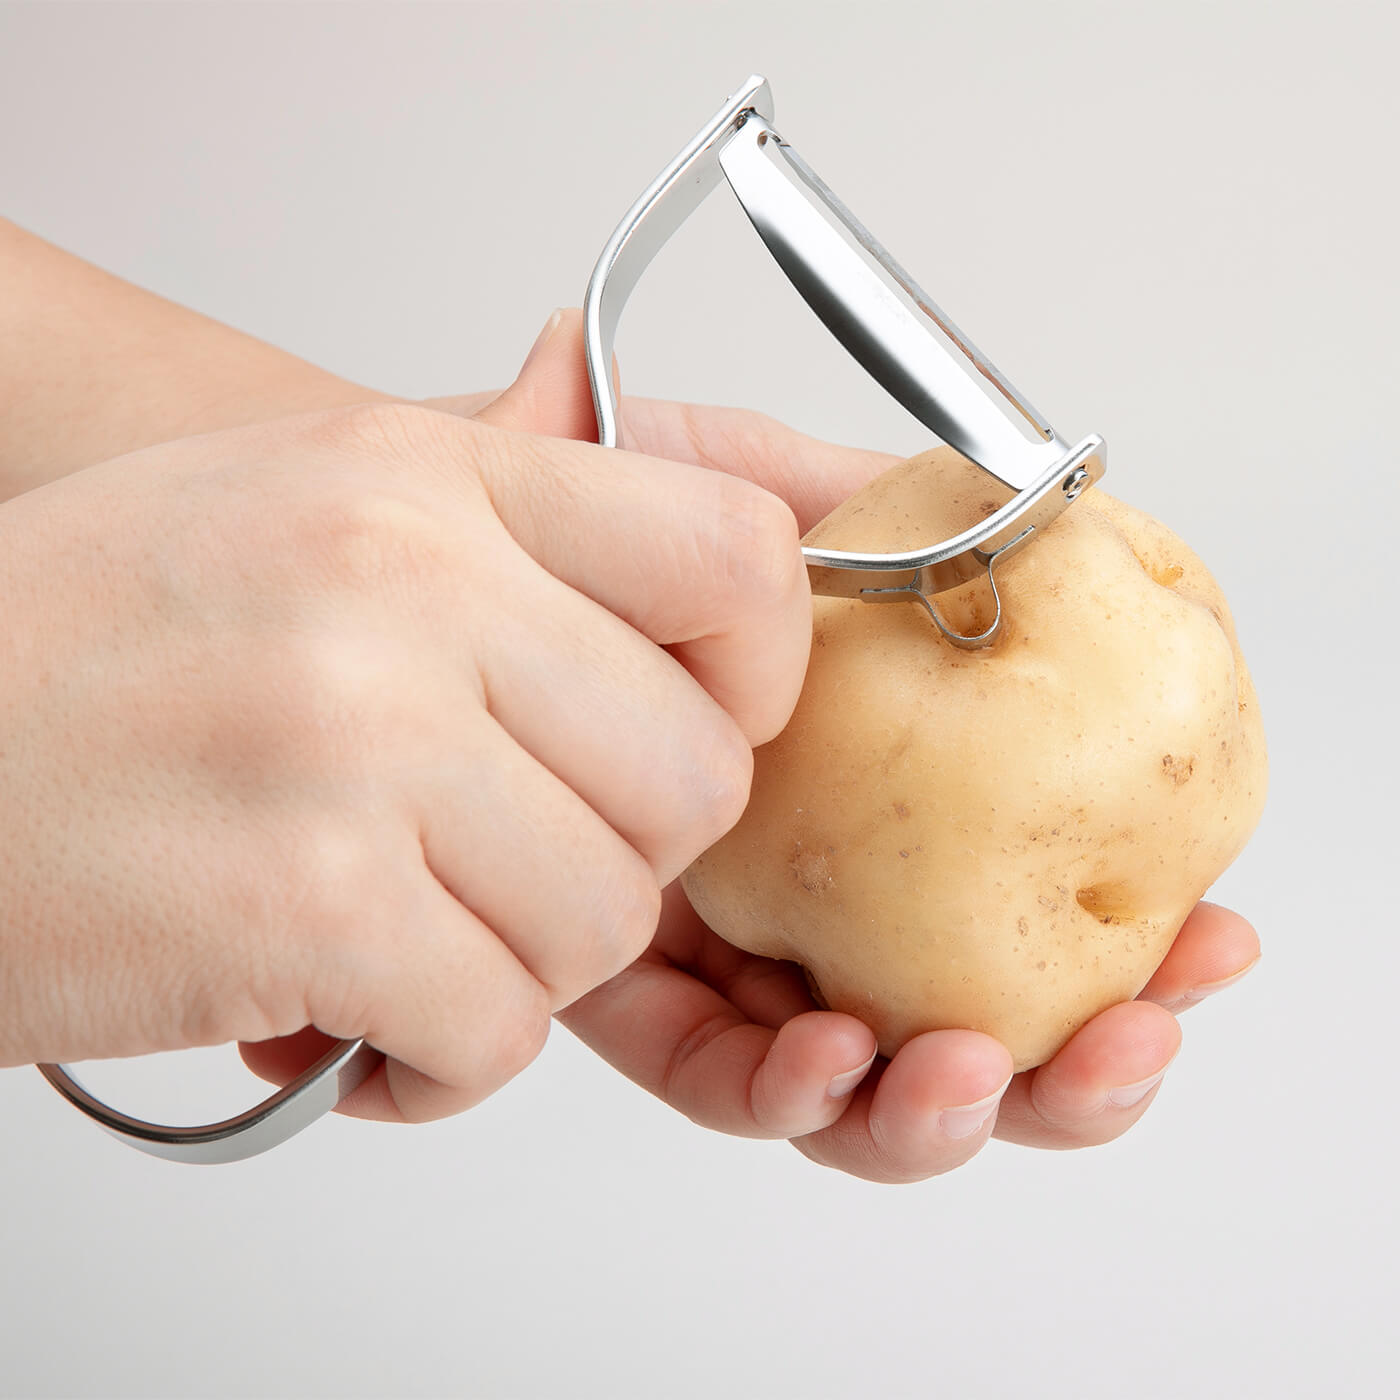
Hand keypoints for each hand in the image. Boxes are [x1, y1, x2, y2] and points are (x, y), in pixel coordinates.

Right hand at [0, 389, 811, 1122]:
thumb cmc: (80, 650)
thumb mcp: (292, 494)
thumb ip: (479, 478)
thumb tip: (597, 383)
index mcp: (423, 478)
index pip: (733, 553)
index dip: (755, 671)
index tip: (693, 726)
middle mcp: (405, 585)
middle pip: (695, 773)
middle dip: (626, 856)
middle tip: (514, 866)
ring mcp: (358, 741)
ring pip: (608, 918)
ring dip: (525, 965)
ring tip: (416, 937)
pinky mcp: (307, 906)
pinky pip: (498, 1030)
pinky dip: (446, 1060)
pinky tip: (363, 1025)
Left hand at [441, 310, 1262, 1181]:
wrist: (413, 559)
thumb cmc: (561, 517)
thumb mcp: (708, 479)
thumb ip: (831, 488)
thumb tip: (991, 493)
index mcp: (866, 789)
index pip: (1013, 894)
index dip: (1115, 943)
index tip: (1196, 944)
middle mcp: (810, 877)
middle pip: (955, 1012)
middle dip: (1056, 1063)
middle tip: (1120, 1046)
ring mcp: (720, 937)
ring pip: (851, 1071)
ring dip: (938, 1101)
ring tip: (970, 1073)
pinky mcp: (618, 982)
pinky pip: (715, 1066)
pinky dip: (783, 1085)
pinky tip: (829, 1062)